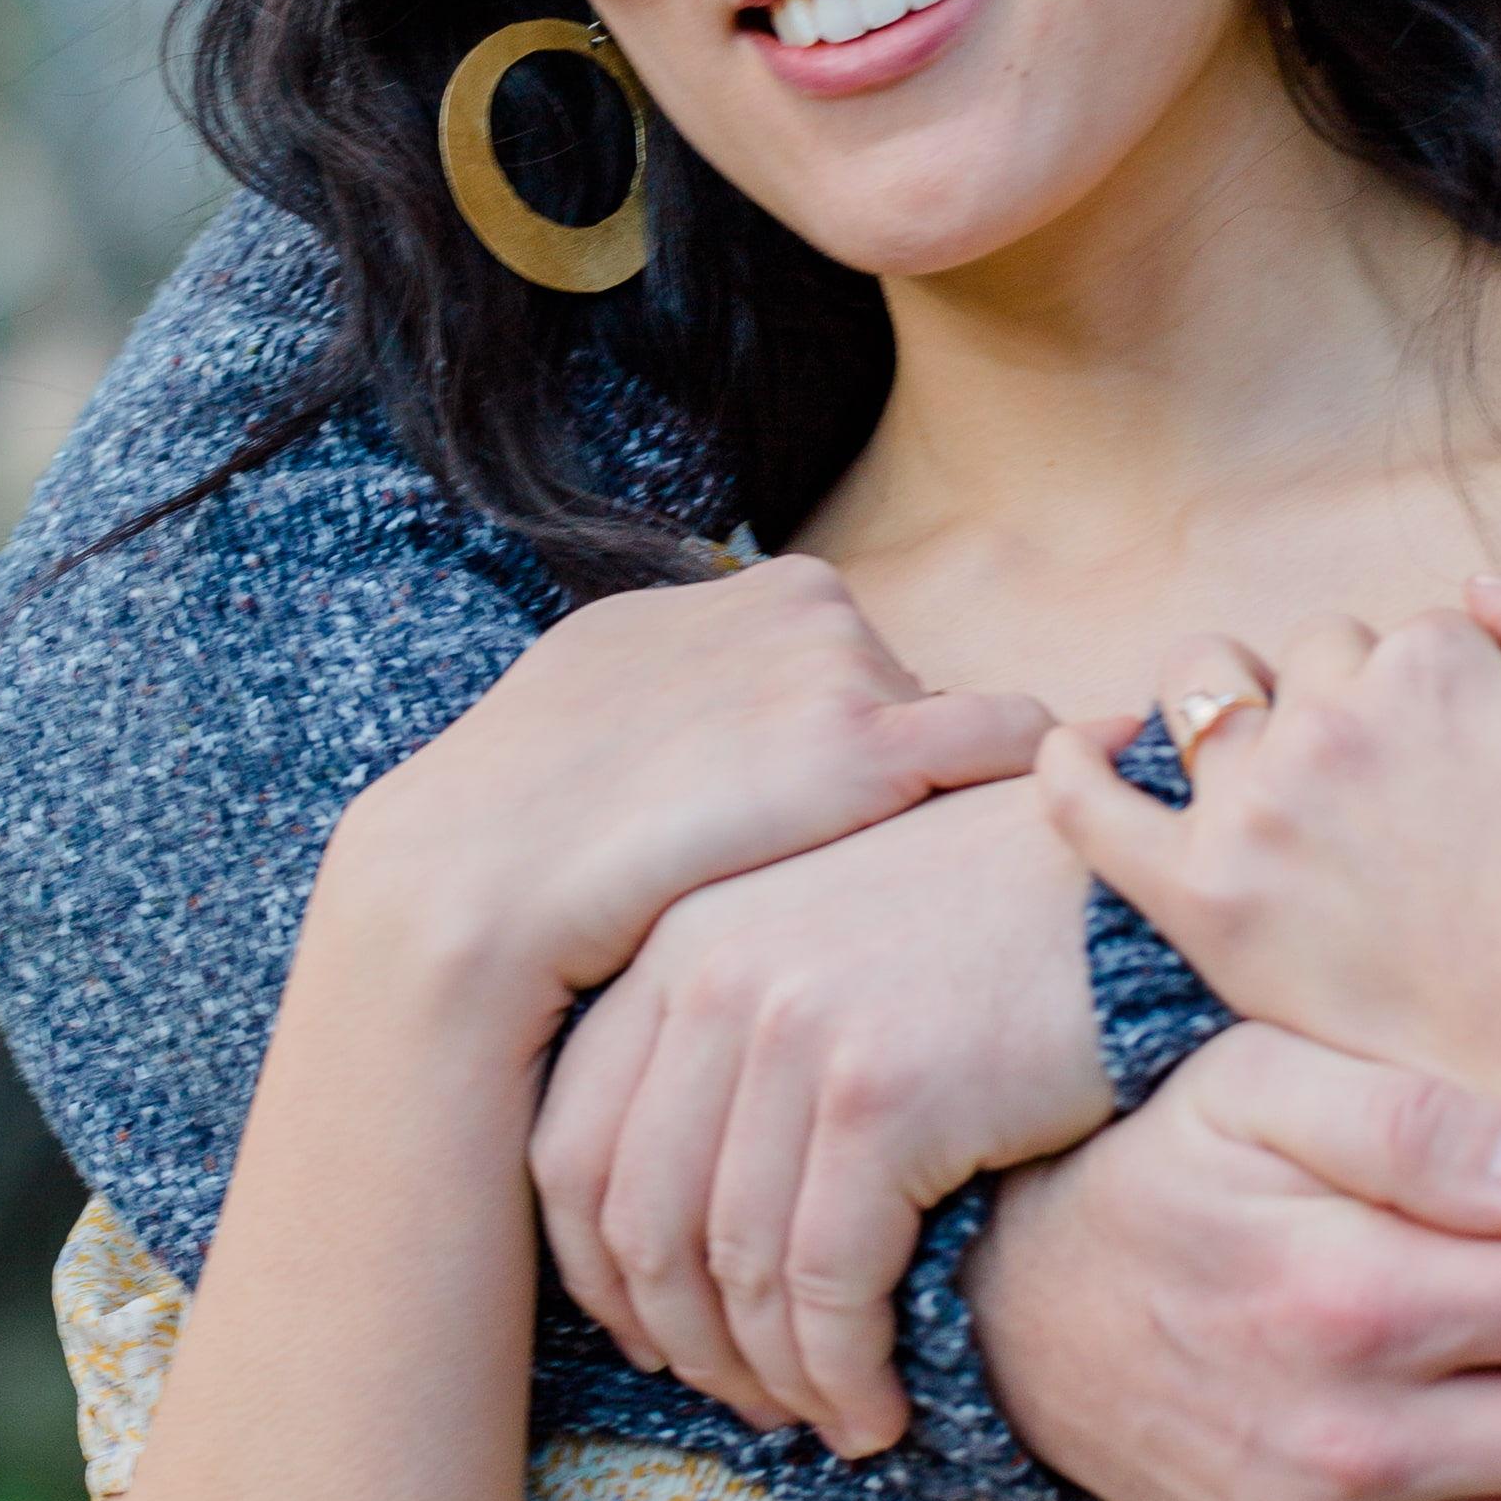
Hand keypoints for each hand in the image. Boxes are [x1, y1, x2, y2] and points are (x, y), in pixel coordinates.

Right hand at [318, 554, 1048, 1011]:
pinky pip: (1008, 746)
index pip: (830, 670)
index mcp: (707, 599)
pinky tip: (1037, 848)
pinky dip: (1043, 786)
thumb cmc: (517, 876)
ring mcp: (823, 662)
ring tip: (881, 901)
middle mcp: (777, 601)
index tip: (817, 837)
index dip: (832, 762)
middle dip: (884, 787)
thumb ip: (685, 735)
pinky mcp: (857, 741)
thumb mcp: (592, 762)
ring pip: (948, 741)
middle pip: (897, 699)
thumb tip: (748, 777)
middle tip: (845, 886)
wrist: (457, 901)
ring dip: (930, 813)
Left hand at [529, 770, 1113, 1455]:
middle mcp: (713, 975)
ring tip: (829, 1419)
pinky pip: (829, 1284)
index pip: (571, 1143)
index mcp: (680, 938)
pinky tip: (880, 1409)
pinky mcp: (882, 1093)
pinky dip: (845, 1372)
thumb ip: (738, 1034)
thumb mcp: (831, 938)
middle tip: (749, 1404)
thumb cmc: (996, 919)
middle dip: (686, 1344)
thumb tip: (680, 1223)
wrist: (1138, 879)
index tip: (651, 1341)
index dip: (600, 1272)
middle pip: (640, 1220)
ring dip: (777, 1378)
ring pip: (735, 1269)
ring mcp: (793, 1031)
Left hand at [1034, 584, 1500, 1169]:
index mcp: (1440, 665)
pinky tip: (1082, 751)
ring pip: (1205, 692)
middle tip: (1403, 811)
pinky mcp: (1200, 902)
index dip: (1455, 702)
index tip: (1482, 781)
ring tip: (1285, 783)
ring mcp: (1258, 811)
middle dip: (1354, 707)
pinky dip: (1070, 765)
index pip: (1415, 634)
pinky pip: (1089, 804)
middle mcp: (1335, 721)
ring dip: (1239, 712)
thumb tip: (1480, 587)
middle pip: (1314, 659)